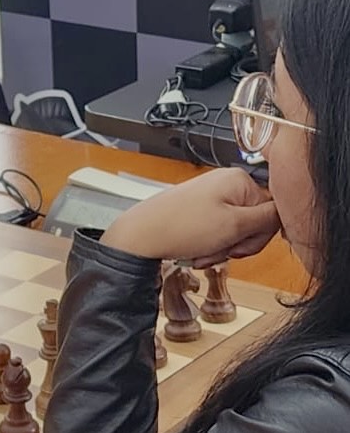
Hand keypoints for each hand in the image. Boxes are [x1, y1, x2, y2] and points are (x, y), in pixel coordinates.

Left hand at [100, 167, 280, 266]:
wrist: (140, 236)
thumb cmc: (179, 227)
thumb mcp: (234, 225)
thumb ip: (268, 219)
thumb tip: (291, 211)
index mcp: (239, 180)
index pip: (274, 210)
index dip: (260, 235)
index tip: (242, 245)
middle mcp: (226, 184)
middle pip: (254, 223)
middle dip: (238, 244)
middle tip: (220, 249)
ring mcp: (212, 197)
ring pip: (235, 232)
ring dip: (221, 248)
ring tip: (202, 252)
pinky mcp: (200, 211)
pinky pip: (218, 232)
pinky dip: (210, 246)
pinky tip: (196, 251)